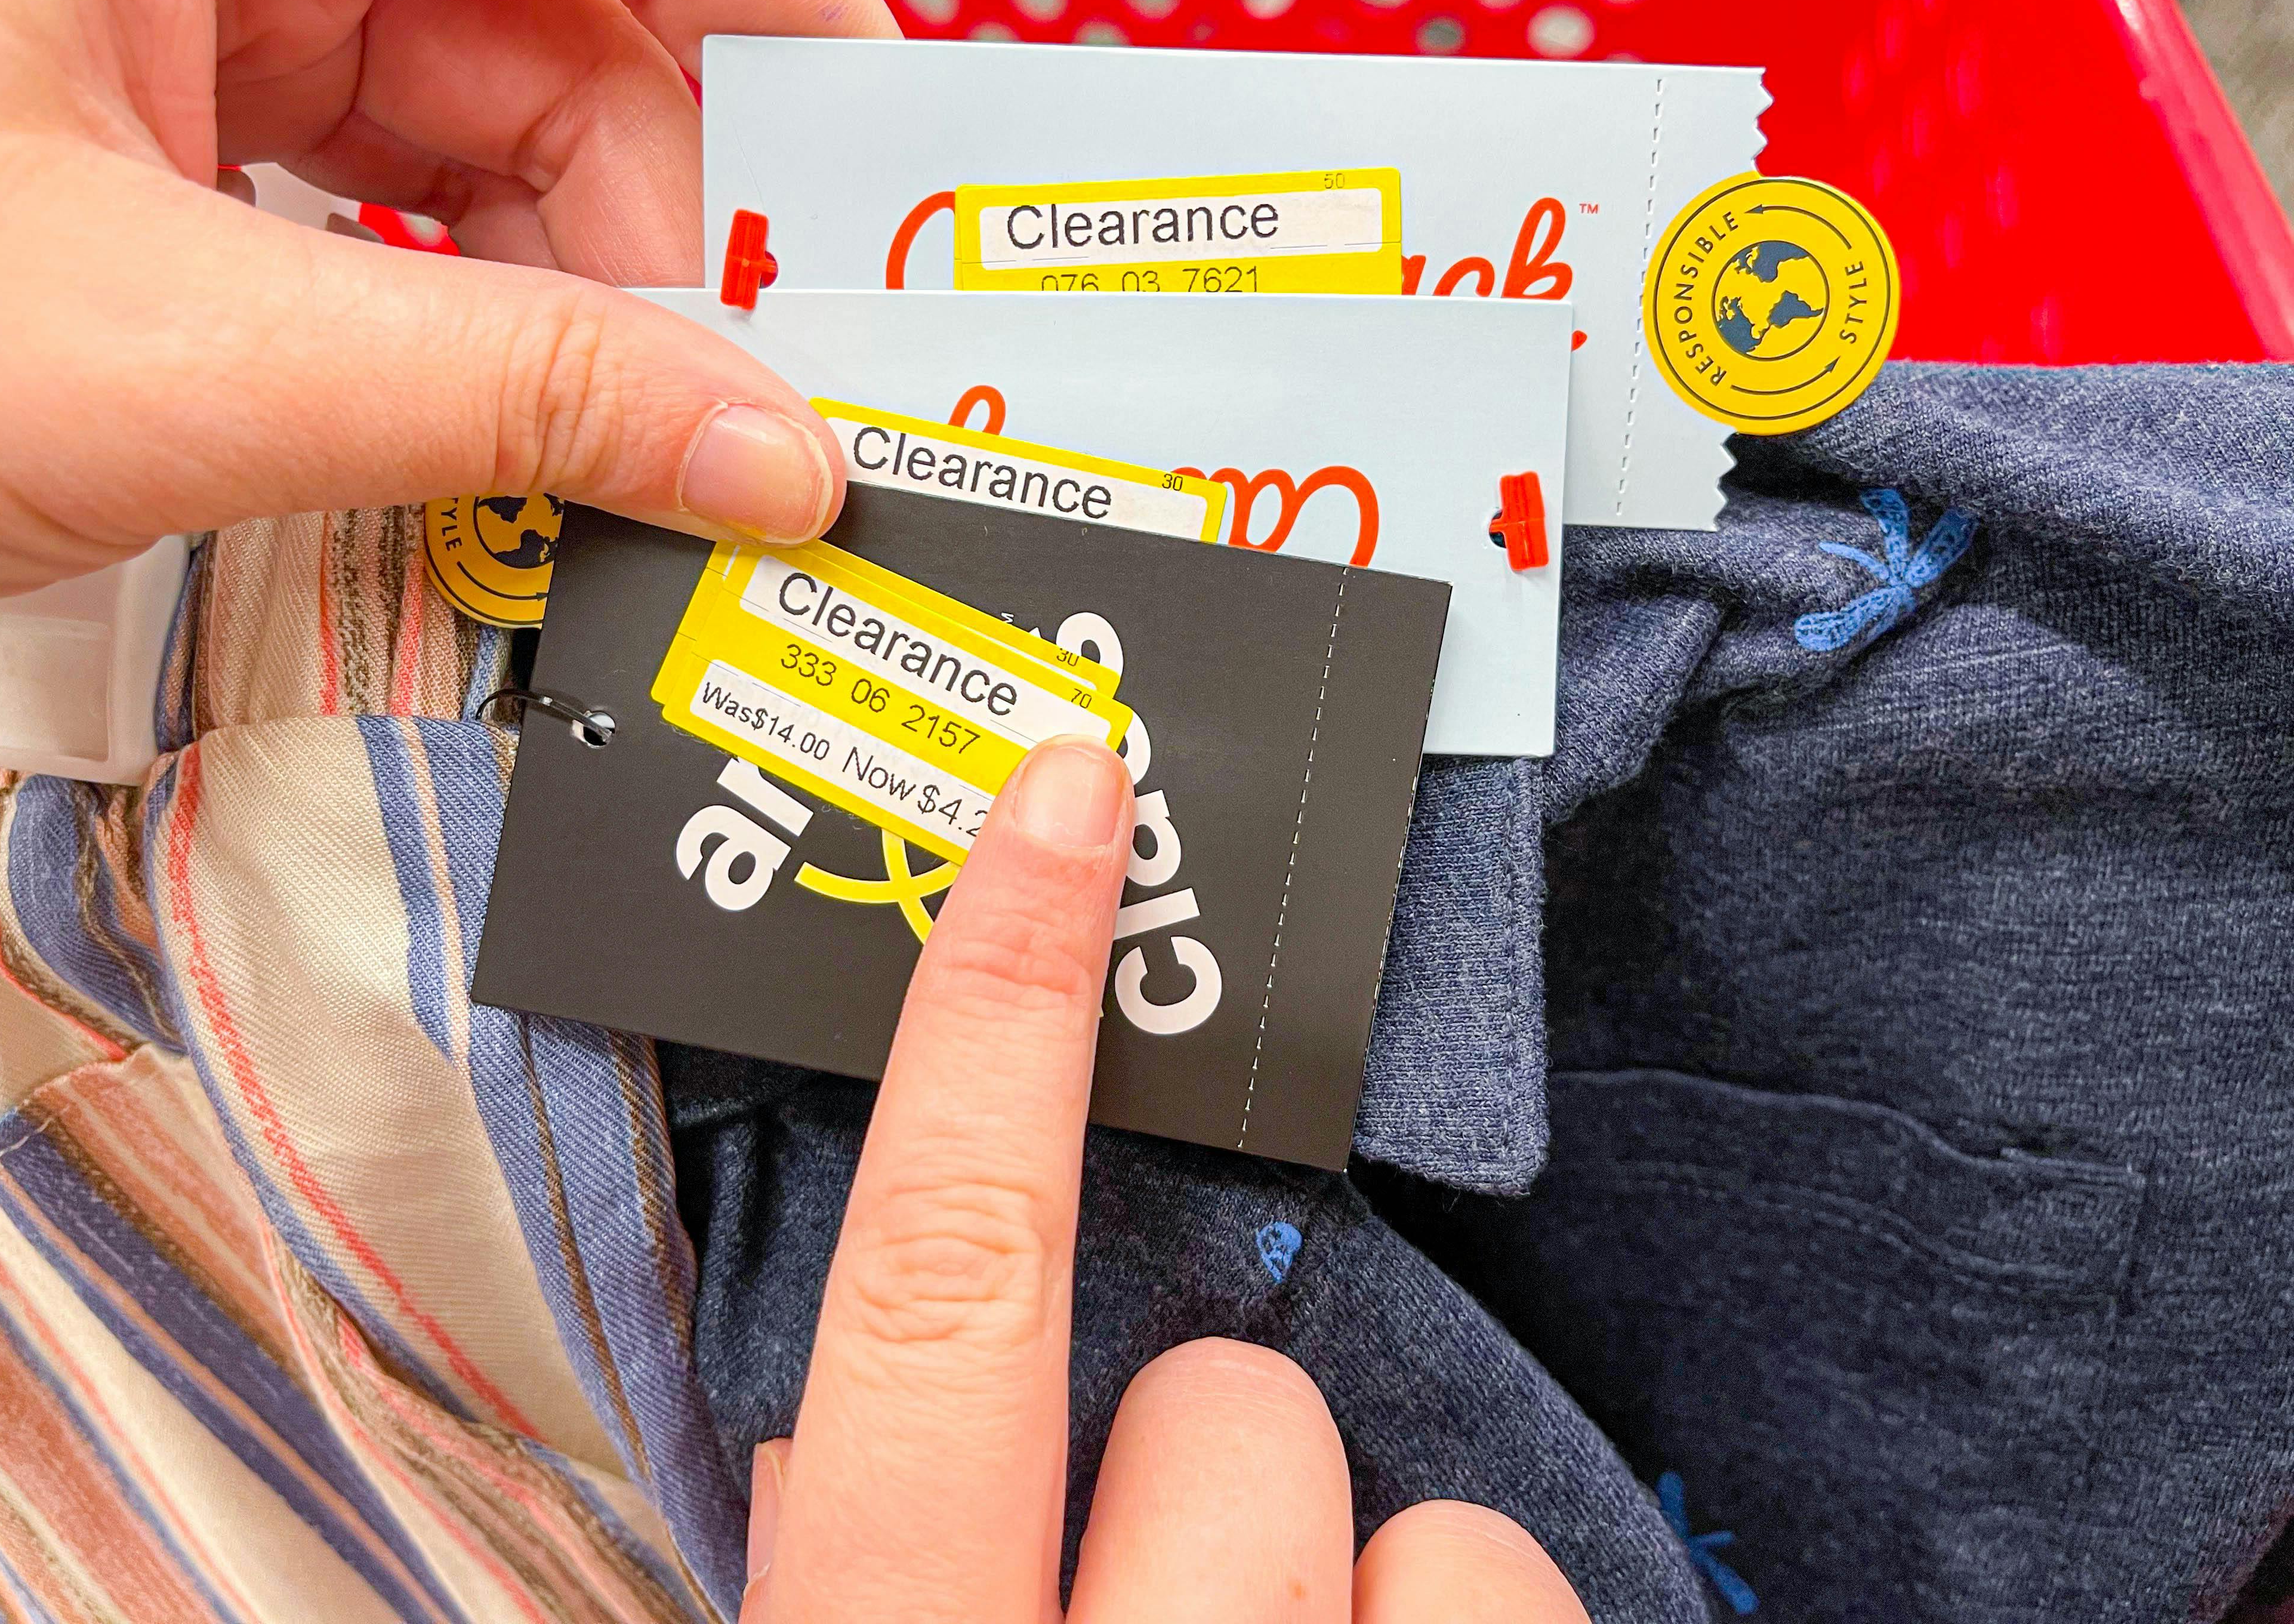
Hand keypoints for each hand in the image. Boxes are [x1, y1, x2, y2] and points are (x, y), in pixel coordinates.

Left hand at [0, 0, 891, 617]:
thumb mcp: (177, 350)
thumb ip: (511, 391)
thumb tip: (756, 443)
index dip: (770, 5)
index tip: (875, 163)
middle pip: (553, 7)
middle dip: (666, 218)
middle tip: (750, 391)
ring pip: (480, 121)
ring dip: (571, 297)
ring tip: (625, 445)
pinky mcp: (150, 131)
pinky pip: (386, 199)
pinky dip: (464, 320)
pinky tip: (502, 425)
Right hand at [748, 736, 1591, 1622]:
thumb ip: (833, 1565)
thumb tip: (818, 1443)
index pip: (944, 1289)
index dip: (999, 1019)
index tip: (1073, 799)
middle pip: (1233, 1406)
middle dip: (1215, 1444)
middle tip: (1166, 1570)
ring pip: (1422, 1523)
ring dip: (1349, 1577)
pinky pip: (1525, 1594)